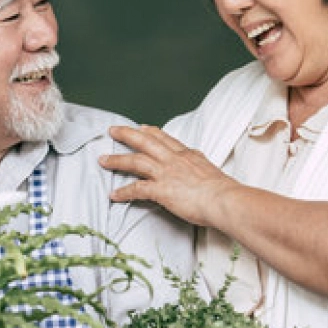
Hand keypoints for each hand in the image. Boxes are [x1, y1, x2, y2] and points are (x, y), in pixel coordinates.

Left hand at [100, 125, 237, 227]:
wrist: (224, 200)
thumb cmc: (223, 192)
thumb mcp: (211, 172)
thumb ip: (200, 170)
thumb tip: (201, 175)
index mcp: (188, 155)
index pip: (165, 139)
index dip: (151, 132)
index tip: (143, 127)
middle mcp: (174, 160)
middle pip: (145, 141)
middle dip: (127, 134)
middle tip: (113, 130)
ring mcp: (166, 173)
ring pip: (136, 161)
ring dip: (117, 160)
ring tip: (103, 160)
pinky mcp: (161, 190)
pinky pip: (136, 189)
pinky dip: (123, 192)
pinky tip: (114, 195)